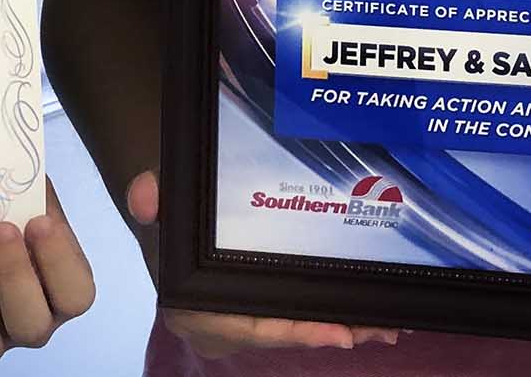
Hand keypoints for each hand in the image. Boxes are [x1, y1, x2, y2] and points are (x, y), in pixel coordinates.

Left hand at [0, 178, 95, 371]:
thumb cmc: (7, 208)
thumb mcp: (25, 194)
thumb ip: (30, 192)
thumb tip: (19, 178)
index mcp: (62, 287)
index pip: (77, 297)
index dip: (58, 263)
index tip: (38, 221)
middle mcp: (33, 320)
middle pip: (32, 329)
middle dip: (12, 277)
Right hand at [126, 169, 401, 357]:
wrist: (174, 218)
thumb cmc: (174, 212)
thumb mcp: (163, 197)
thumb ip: (153, 193)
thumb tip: (147, 199)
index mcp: (191, 307)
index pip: (247, 326)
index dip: (292, 332)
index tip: (336, 332)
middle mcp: (216, 327)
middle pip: (279, 336)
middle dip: (327, 334)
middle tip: (376, 328)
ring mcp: (238, 327)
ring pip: (291, 334)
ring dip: (338, 331)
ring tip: (384, 328)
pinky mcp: (256, 319)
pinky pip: (292, 327)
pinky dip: (327, 324)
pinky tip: (365, 320)